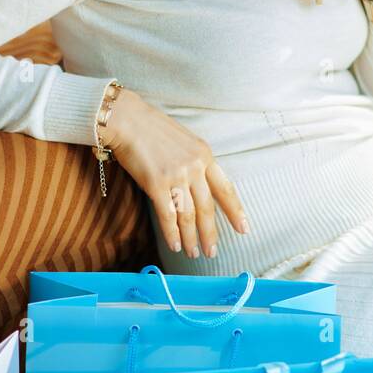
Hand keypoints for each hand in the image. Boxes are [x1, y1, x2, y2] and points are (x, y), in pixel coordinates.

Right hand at [102, 88, 248, 258]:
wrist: (128, 120)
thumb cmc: (153, 130)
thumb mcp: (185, 142)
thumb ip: (195, 163)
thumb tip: (199, 188)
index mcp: (205, 155)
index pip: (225, 189)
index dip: (235, 211)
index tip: (243, 229)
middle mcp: (195, 167)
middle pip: (207, 208)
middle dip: (210, 234)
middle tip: (212, 252)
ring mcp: (177, 175)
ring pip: (188, 215)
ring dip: (191, 238)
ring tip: (193, 253)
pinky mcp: (156, 183)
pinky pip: (167, 214)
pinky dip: (172, 232)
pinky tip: (175, 244)